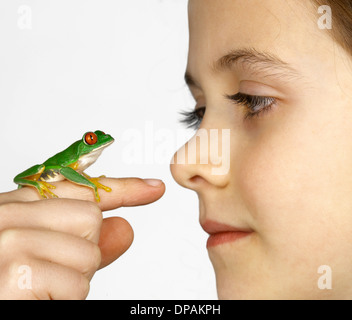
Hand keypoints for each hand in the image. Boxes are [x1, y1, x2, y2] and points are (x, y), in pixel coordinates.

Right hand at [0, 177, 164, 298]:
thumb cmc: (8, 284)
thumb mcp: (45, 258)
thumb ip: (85, 243)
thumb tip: (124, 228)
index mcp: (14, 208)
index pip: (79, 187)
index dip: (121, 188)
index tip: (152, 188)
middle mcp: (7, 216)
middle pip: (90, 218)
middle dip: (82, 253)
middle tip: (47, 273)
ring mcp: (10, 240)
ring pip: (89, 252)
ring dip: (73, 282)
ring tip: (37, 290)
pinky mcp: (18, 272)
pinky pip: (78, 283)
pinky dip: (65, 301)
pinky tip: (34, 300)